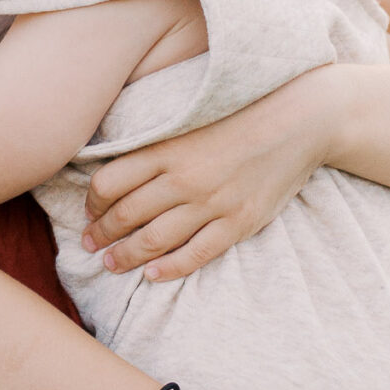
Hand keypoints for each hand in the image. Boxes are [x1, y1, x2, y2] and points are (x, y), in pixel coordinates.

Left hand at [82, 71, 330, 281]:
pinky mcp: (239, 221)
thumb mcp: (190, 118)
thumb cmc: (241, 113)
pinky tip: (153, 275)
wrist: (300, 118)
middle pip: (126, 215)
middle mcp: (185, 177)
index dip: (92, 203)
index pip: (109, 183)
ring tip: (112, 263)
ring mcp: (213, 202)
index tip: (90, 211)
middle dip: (102, 234)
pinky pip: (196, 254)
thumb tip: (117, 164)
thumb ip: (156, 142)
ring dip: (126, 256)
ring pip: (155, 240)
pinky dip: (169, 269)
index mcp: (168, 148)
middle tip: (90, 244)